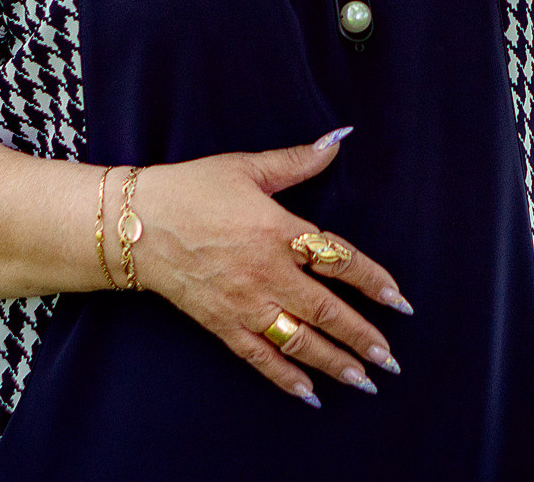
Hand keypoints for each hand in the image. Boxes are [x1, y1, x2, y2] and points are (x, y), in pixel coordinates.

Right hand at [132, 129, 410, 406]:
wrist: (134, 225)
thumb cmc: (192, 188)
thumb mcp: (247, 167)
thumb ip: (298, 160)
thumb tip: (339, 139)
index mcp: (279, 231)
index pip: (339, 260)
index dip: (372, 280)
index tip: (399, 300)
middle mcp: (267, 273)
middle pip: (325, 310)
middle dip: (362, 337)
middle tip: (391, 360)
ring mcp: (244, 303)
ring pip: (299, 341)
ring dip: (335, 362)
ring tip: (365, 381)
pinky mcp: (221, 323)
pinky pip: (259, 357)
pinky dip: (285, 377)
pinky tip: (311, 394)